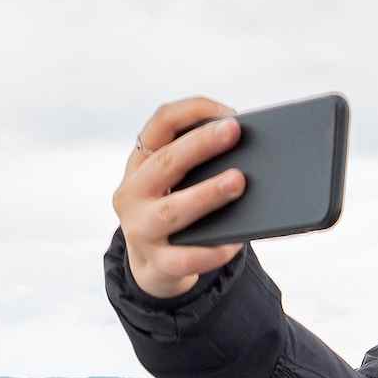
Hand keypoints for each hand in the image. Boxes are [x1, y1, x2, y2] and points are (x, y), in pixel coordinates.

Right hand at [114, 96, 248, 300]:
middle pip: (166, 162)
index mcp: (139, 163)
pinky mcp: (156, 264)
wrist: (152, 266)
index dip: (194, 111)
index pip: (161, 123)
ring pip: (171, 210)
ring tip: (238, 181)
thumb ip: (195, 163)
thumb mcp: (172, 182)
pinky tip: (235, 242)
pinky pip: (185, 258)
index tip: (229, 114)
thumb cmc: (173, 210)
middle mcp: (132, 193)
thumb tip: (244, 149)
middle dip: (201, 144)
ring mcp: (140, 230)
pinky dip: (211, 251)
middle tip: (234, 131)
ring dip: (206, 194)